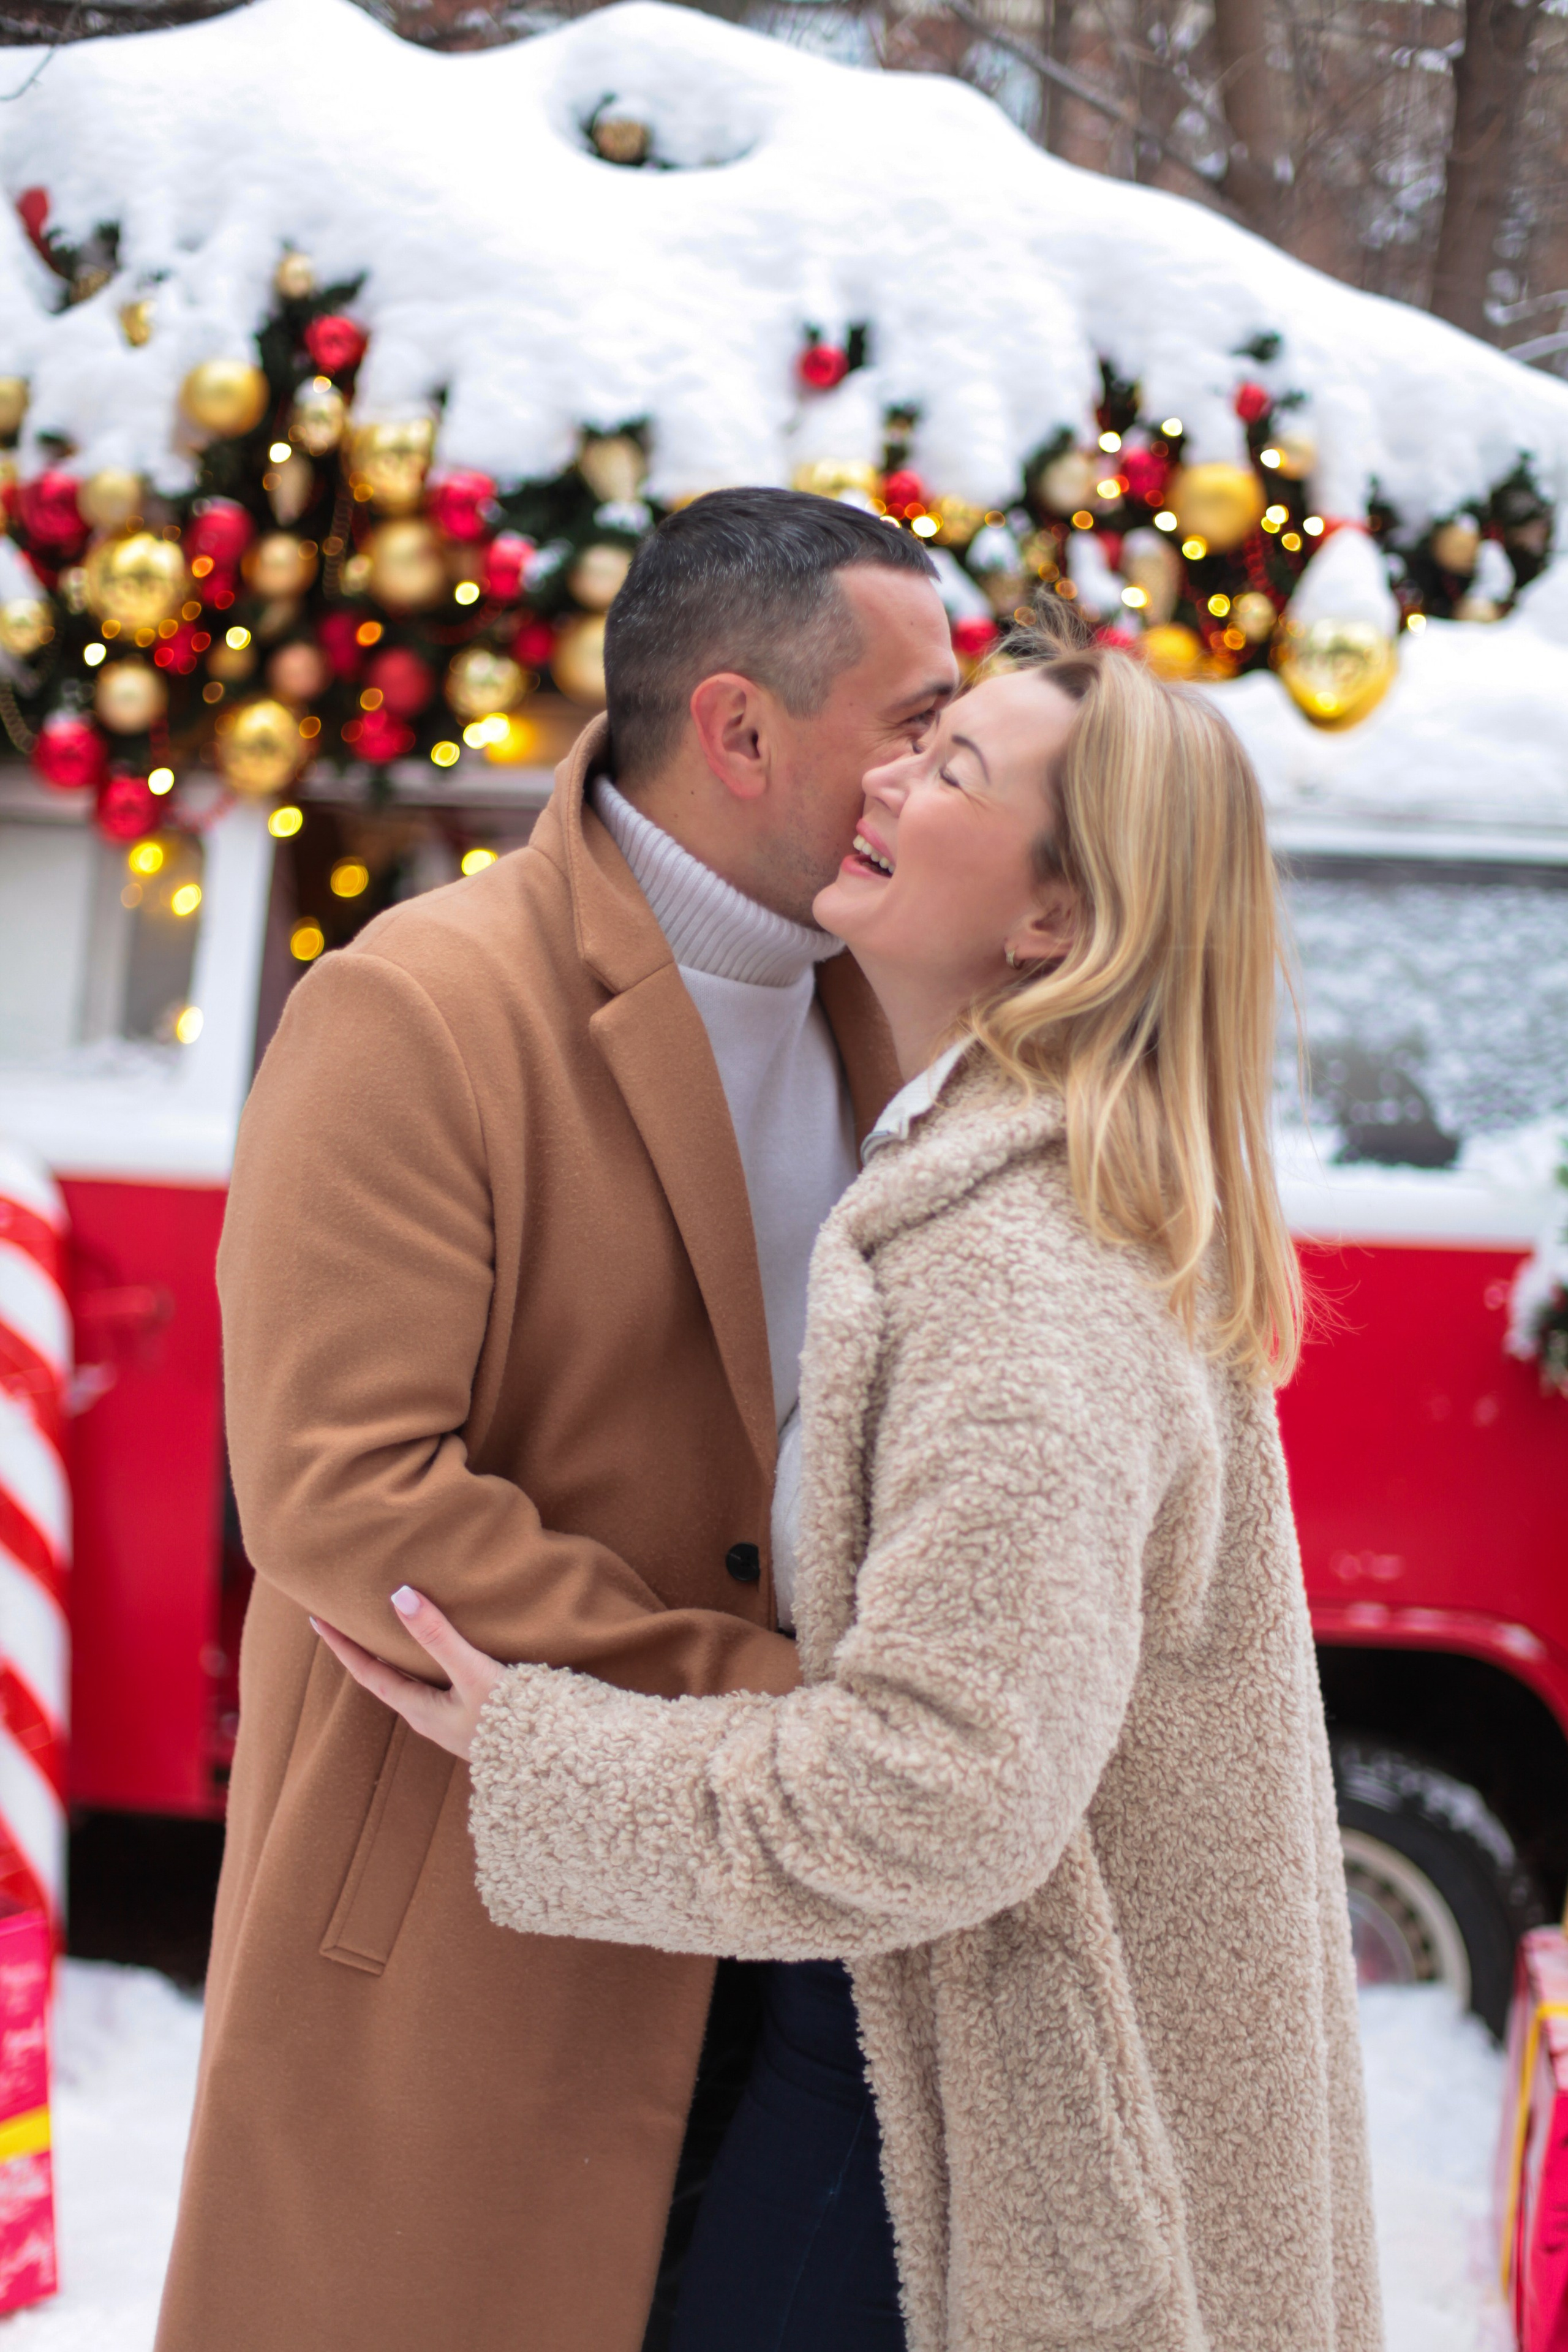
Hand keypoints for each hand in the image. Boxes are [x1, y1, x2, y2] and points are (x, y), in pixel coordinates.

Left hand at [312, 1588, 504, 1760]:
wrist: (552, 1762)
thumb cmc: (510, 1721)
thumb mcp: (472, 1674)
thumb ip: (438, 1637)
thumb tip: (399, 1596)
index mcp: (419, 1709)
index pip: (368, 1672)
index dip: (342, 1646)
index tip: (318, 1619)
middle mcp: (429, 1716)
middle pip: (385, 1677)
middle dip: (365, 1649)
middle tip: (348, 1618)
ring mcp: (451, 1719)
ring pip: (412, 1681)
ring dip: (397, 1654)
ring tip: (390, 1627)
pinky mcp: (474, 1716)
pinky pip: (437, 1683)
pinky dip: (426, 1660)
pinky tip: (443, 1648)